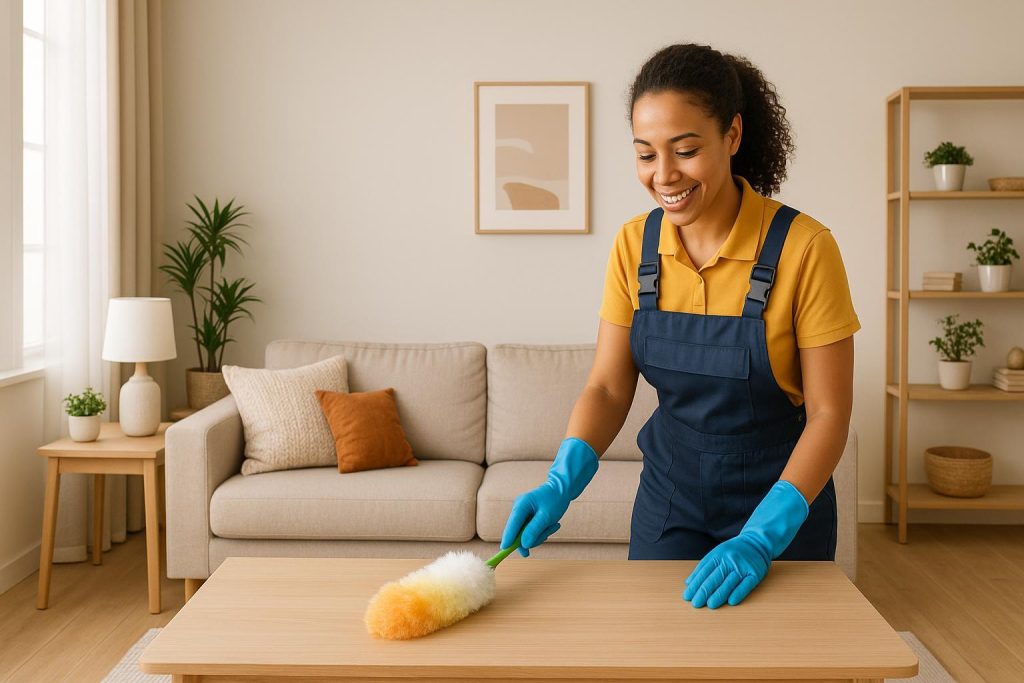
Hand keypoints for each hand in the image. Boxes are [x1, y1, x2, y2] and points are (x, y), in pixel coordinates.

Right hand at [500, 437, 598, 557]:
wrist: (562, 490)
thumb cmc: (555, 500)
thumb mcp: (546, 516)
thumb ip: (534, 530)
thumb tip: (524, 544)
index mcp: (521, 505)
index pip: (512, 525)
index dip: (508, 538)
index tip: (504, 550)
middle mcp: (518, 509)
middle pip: (518, 532)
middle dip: (533, 538)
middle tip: (546, 536)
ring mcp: (522, 514)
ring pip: (525, 534)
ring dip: (540, 535)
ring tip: (553, 526)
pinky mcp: (526, 518)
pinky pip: (530, 531)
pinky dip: (541, 532)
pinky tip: (551, 525)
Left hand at [683, 479, 808, 607]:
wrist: (757, 542)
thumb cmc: (733, 551)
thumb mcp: (716, 553)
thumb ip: (704, 567)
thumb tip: (689, 582)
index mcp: (717, 555)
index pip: (704, 572)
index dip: (695, 584)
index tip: (687, 596)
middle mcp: (729, 560)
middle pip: (715, 577)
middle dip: (704, 591)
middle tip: (696, 603)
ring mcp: (742, 566)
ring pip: (729, 582)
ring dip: (719, 595)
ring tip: (710, 605)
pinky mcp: (755, 573)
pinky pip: (746, 585)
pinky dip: (738, 593)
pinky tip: (731, 601)